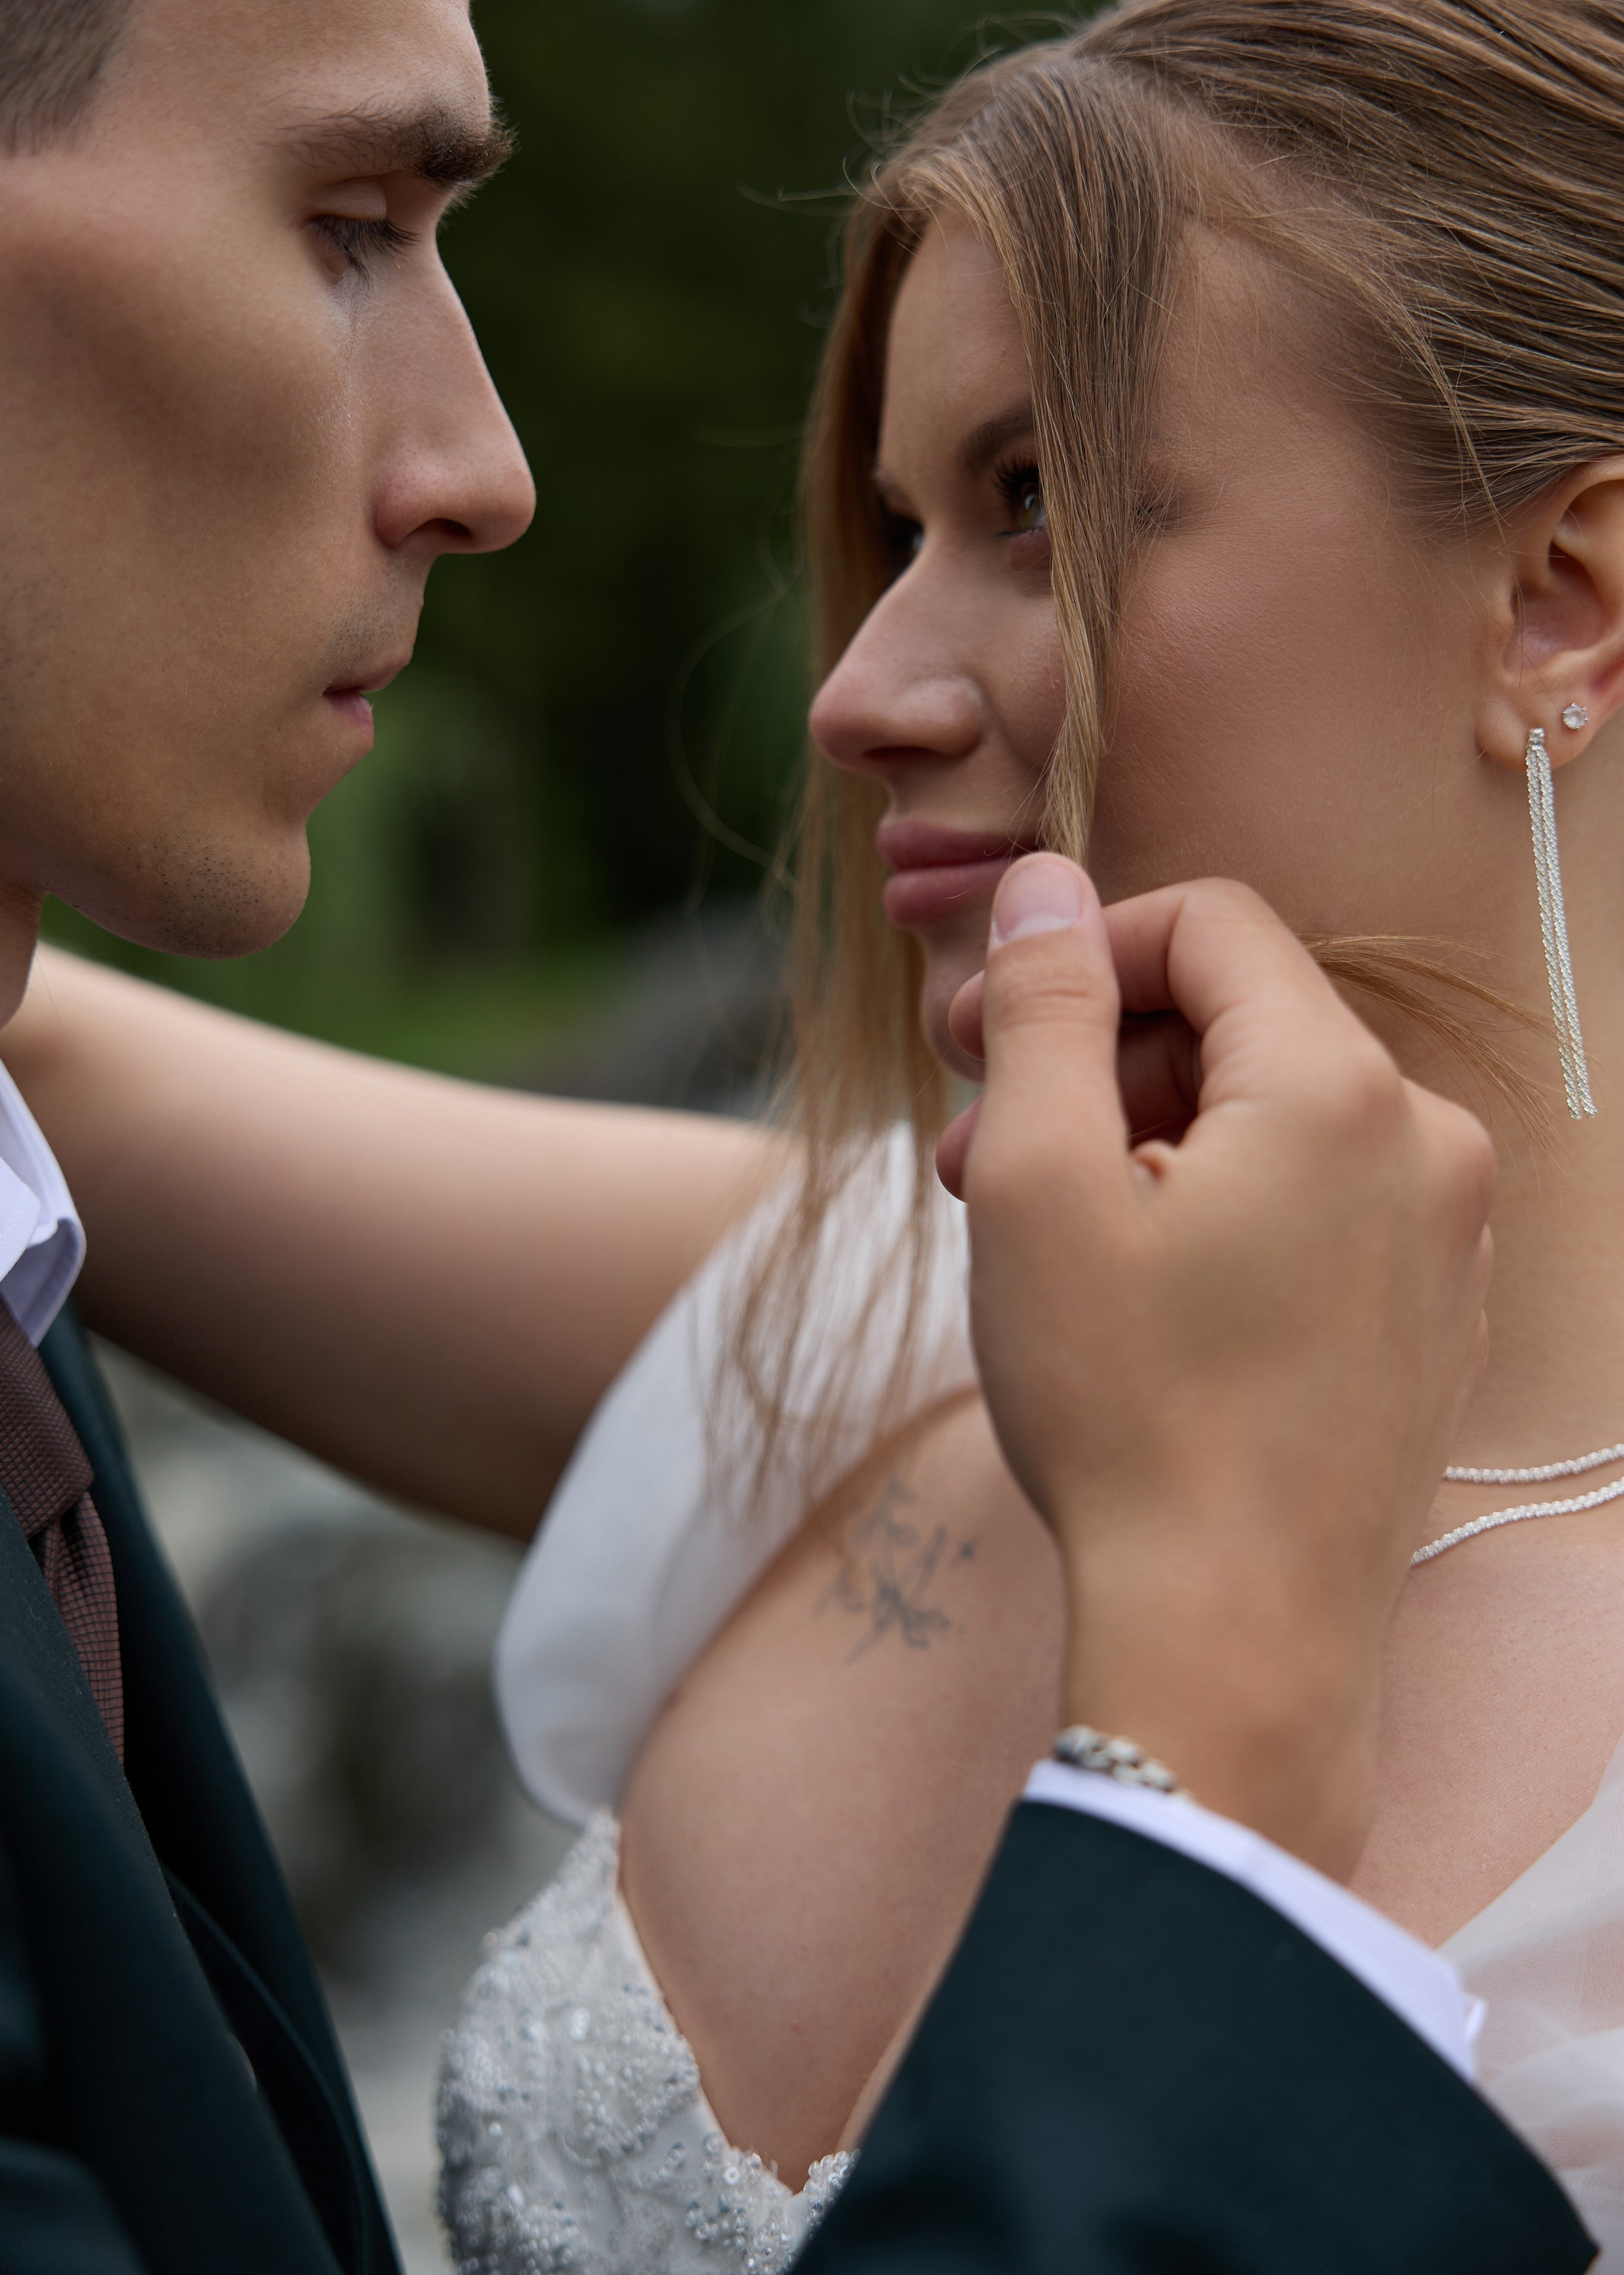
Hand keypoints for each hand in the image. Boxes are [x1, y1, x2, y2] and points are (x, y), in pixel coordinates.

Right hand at [941, 857, 1493, 1877]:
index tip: (980, 1033)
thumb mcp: (1038, 1183)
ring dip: (1140, 1146)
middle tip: (973, 1152)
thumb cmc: (1126, 1412)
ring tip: (1035, 1237)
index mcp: (1338, 1087)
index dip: (1079, 953)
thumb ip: (1043, 1006)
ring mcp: (1445, 1240)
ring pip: (1270, 1123)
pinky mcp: (1431, 1321)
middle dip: (1095, 1064)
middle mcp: (1425, 1142)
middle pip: (1240, 1025)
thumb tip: (1042, 885)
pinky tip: (1130, 1298)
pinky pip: (1315, 1208)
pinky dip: (1214, 1214)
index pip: (1208, 925)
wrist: (1238, 1644)